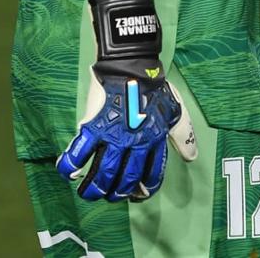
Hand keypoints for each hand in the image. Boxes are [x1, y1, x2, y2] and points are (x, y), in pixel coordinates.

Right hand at [57, 0, 196, 201]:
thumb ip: (183, 135)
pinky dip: (70, 165)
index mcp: (153, 141)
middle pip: (126, 179)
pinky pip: (79, 151)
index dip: (145, 189)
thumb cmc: (154, 86)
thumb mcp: (176, 110)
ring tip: (88, 193)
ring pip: (103, 172)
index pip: (151, 174)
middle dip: (118, 192)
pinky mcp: (93, 125)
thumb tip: (191, 158)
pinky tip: (68, 173)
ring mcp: (112, 136)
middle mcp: (134, 144)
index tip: (138, 195)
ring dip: (94, 188)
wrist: (130, 62)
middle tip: (112, 195)